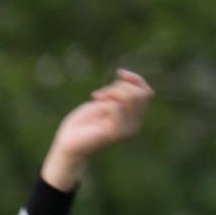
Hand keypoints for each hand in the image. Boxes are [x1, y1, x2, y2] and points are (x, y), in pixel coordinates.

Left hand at [42, 69, 151, 189]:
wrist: (68, 142)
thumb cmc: (83, 122)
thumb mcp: (103, 101)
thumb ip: (119, 93)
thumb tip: (125, 75)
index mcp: (134, 118)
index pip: (147, 94)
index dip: (135, 79)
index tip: (119, 72)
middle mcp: (135, 126)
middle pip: (140, 94)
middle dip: (119, 86)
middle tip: (101, 94)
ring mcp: (127, 131)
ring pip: (130, 97)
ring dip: (111, 91)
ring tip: (98, 97)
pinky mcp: (115, 134)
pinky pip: (115, 106)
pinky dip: (104, 102)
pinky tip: (95, 108)